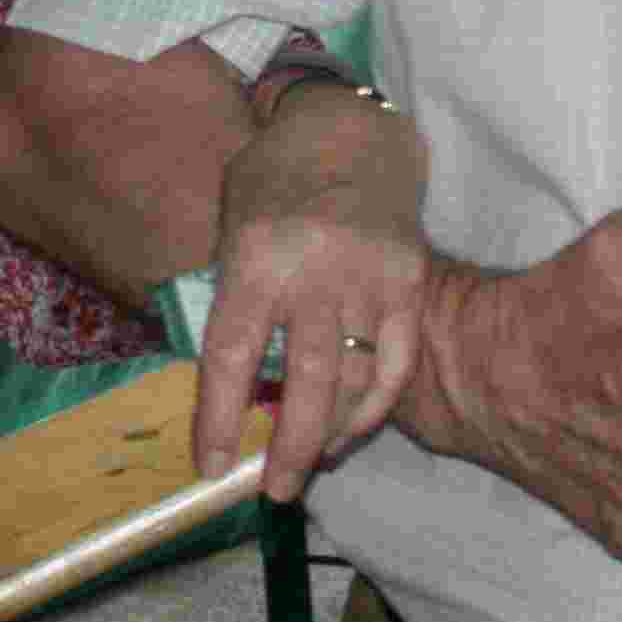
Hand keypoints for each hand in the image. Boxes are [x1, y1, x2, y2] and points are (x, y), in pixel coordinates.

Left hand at [190, 86, 429, 497]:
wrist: (349, 130)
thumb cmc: (274, 180)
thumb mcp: (231, 224)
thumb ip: (233, 298)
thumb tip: (231, 389)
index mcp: (257, 254)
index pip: (230, 352)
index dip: (217, 417)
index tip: (211, 465)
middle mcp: (316, 269)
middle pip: (305, 380)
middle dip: (288, 446)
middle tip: (275, 490)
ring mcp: (370, 276)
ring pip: (355, 378)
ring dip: (332, 433)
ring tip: (309, 464)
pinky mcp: (410, 280)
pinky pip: (397, 361)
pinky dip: (376, 404)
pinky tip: (352, 429)